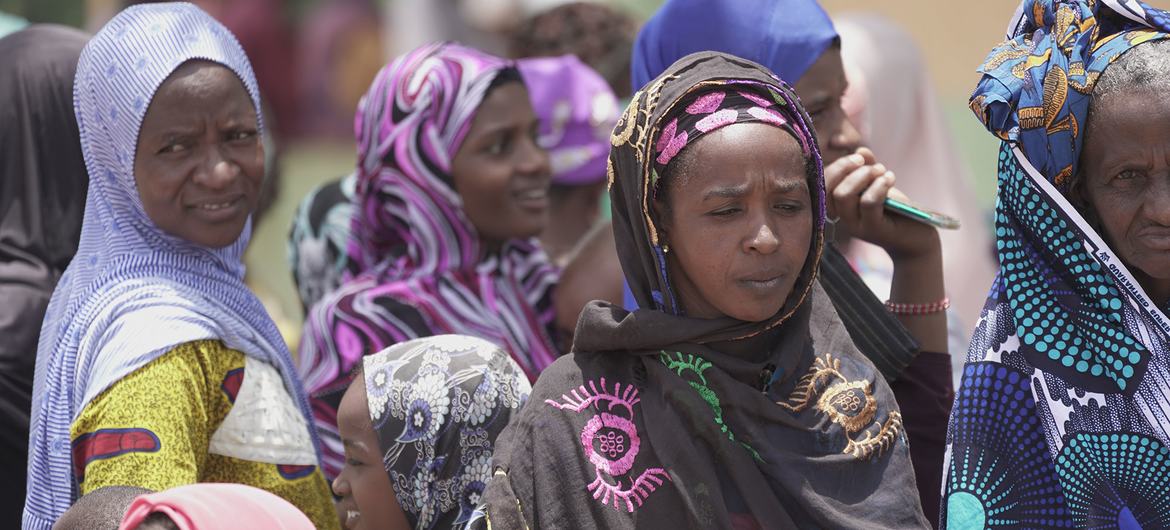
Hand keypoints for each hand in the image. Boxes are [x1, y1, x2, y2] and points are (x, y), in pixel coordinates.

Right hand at [824, 147, 939, 259]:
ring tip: (883, 171)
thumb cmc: (895, 210)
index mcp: (840, 207)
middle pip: (830, 190)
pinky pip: (868, 202)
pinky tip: (891, 178)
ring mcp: (856, 226)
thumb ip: (868, 168)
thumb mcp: (879, 185)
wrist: (916, 237)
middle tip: (872, 164)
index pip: (822, 186)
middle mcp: (843, 218)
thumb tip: (861, 150)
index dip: (837, 168)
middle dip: (847, 168)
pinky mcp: (874, 229)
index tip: (859, 157)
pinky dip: (879, 185)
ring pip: (844, 196)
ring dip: (863, 176)